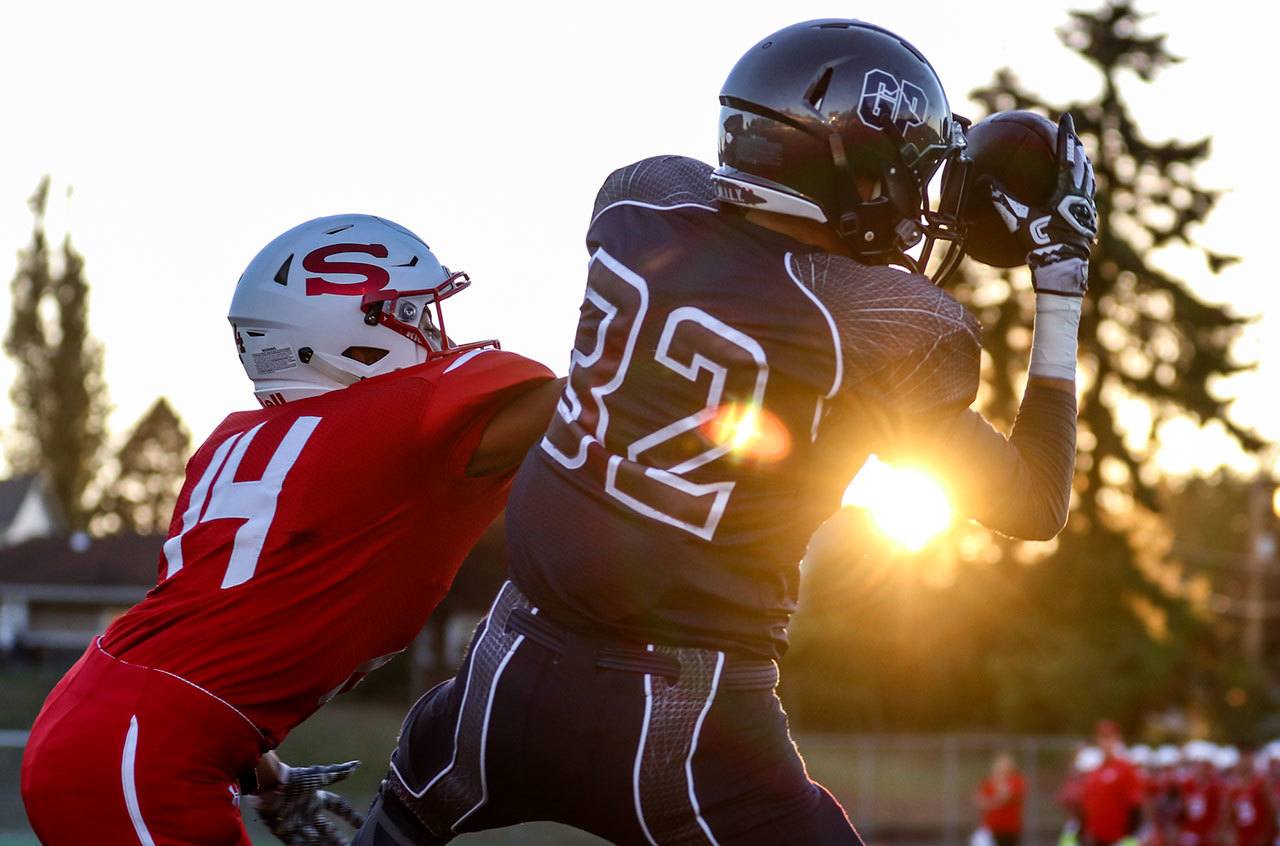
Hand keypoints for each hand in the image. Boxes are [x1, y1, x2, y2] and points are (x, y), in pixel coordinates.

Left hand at [250, 760, 364, 845]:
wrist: (268, 785)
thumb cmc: (294, 779)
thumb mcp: (318, 776)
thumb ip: (337, 773)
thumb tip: (357, 765)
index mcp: (317, 798)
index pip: (338, 807)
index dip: (350, 815)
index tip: (361, 823)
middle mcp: (309, 812)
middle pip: (328, 828)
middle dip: (338, 838)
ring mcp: (297, 822)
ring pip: (314, 838)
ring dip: (324, 845)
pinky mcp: (284, 831)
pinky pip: (296, 843)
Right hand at [986, 113, 1097, 295]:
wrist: (1062, 266)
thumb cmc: (1041, 242)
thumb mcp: (1017, 218)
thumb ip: (1000, 198)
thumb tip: (982, 180)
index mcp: (1067, 189)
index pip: (1067, 154)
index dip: (1066, 134)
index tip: (1066, 117)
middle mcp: (1081, 196)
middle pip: (1082, 164)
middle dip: (1076, 147)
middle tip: (1072, 135)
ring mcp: (1087, 209)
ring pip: (1087, 180)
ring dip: (1082, 166)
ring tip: (1079, 159)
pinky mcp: (1088, 223)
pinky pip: (1086, 197)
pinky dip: (1082, 188)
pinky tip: (1077, 195)